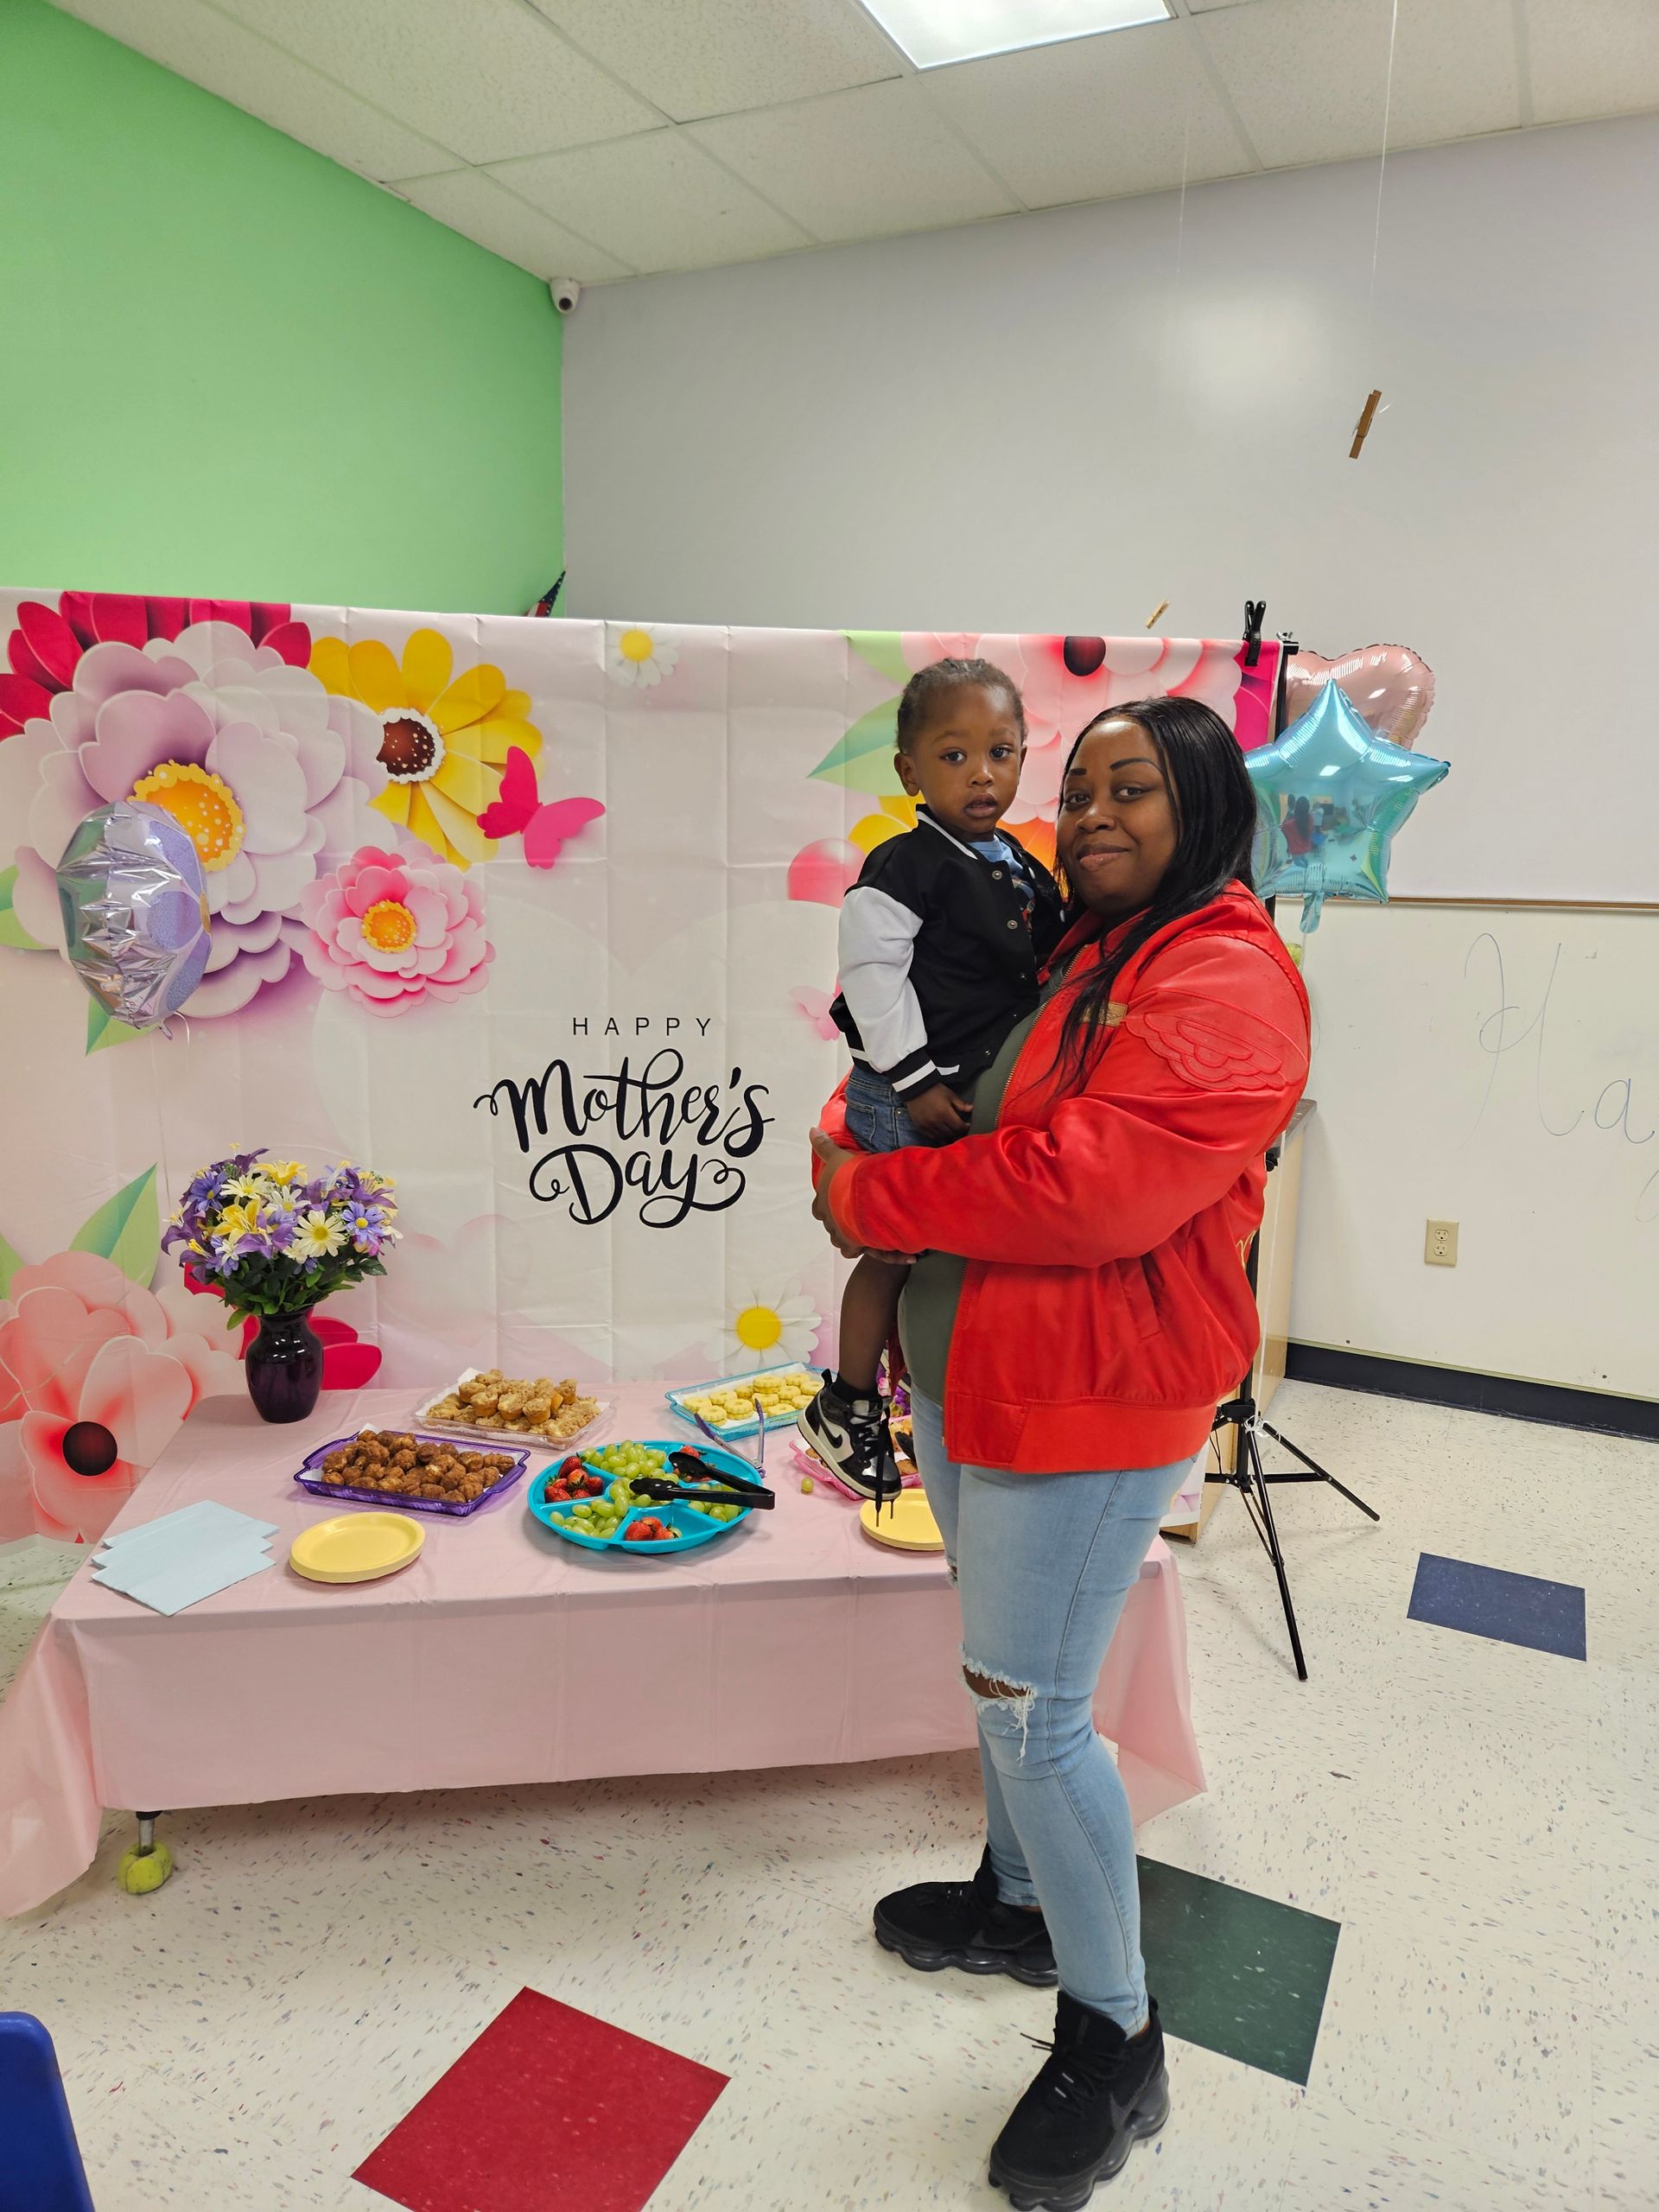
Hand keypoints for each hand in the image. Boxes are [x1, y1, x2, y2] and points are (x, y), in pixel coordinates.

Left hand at [809, 1128, 917, 1263]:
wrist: (863, 1196)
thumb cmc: (848, 1178)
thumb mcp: (837, 1157)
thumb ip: (825, 1146)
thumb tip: (813, 1131)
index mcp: (823, 1204)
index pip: (819, 1209)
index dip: (828, 1205)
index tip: (838, 1201)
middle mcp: (831, 1223)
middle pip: (834, 1229)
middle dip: (846, 1224)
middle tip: (862, 1217)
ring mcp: (845, 1237)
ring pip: (849, 1244)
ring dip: (863, 1240)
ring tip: (879, 1234)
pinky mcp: (861, 1246)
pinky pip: (875, 1253)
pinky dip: (890, 1254)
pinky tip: (904, 1251)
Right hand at [905, 1082, 972, 1142]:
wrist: (916, 1088)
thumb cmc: (934, 1090)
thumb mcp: (949, 1095)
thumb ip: (961, 1104)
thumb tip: (971, 1109)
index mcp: (944, 1113)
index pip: (958, 1127)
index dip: (965, 1127)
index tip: (967, 1125)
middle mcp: (936, 1121)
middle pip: (951, 1133)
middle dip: (957, 1131)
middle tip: (959, 1128)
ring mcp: (927, 1125)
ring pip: (942, 1136)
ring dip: (948, 1134)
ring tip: (950, 1129)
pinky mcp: (920, 1127)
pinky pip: (931, 1136)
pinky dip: (938, 1135)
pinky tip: (941, 1131)